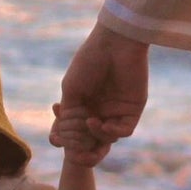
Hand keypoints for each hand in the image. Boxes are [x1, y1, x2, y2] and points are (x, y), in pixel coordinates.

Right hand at [55, 23, 149, 163]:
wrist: (114, 43)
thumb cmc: (89, 62)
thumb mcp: (71, 90)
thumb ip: (69, 115)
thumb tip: (65, 141)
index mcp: (85, 106)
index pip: (76, 132)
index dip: (67, 139)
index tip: (57, 138)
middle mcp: (101, 110)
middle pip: (92, 141)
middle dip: (81, 146)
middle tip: (73, 144)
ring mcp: (117, 110)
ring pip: (107, 138)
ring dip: (96, 135)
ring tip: (89, 120)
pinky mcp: (133, 109)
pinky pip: (123, 130)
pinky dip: (111, 132)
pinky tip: (101, 123)